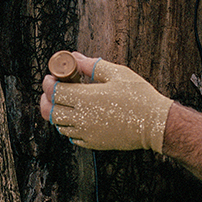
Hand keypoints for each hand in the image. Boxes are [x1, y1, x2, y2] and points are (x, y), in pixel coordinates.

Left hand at [40, 52, 172, 152]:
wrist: (155, 124)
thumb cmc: (139, 97)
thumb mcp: (116, 73)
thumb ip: (91, 65)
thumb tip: (75, 58)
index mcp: (86, 98)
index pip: (54, 92)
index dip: (48, 83)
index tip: (51, 77)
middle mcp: (82, 118)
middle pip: (51, 111)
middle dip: (46, 99)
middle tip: (51, 90)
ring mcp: (86, 133)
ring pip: (59, 125)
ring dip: (57, 113)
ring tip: (65, 102)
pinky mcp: (93, 143)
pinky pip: (72, 137)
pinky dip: (69, 126)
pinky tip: (78, 117)